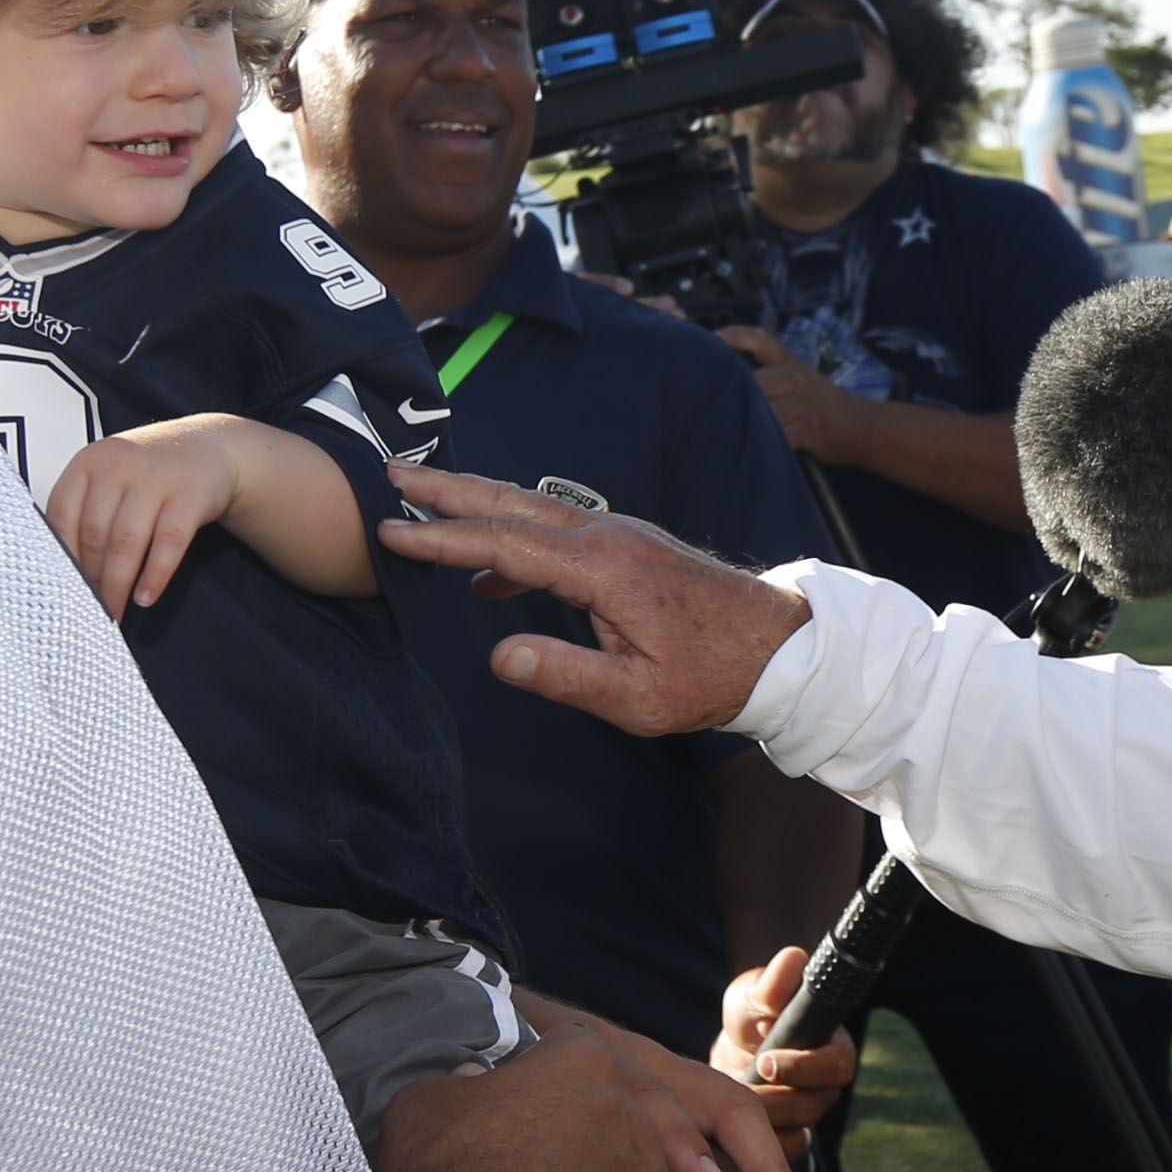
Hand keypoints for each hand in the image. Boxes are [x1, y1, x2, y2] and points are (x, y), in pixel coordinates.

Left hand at [44, 420, 243, 609]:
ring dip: (118, 584)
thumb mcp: (109, 475)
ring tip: (114, 612)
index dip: (60, 556)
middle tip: (89, 608)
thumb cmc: (150, 471)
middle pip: (94, 534)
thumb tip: (62, 568)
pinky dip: (155, 575)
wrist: (209, 447)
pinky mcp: (190, 495)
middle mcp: (119, 465)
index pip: (61, 515)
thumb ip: (84, 509)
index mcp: (89, 462)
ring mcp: (156, 478)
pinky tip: (146, 596)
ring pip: (127, 542)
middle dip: (91, 579)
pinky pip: (168, 543)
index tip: (61, 587)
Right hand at [376, 461, 813, 735]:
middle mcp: (608, 536)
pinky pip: (555, 530)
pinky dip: (512, 538)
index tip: (392, 530)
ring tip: (421, 502)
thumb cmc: (711, 677)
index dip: (444, 539)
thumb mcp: (639, 698)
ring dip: (476, 502)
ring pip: (532, 509)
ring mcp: (620, 534)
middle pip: (513, 503)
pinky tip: (489, 580)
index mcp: (605, 569)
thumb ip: (567, 676)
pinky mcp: (628, 545)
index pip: (506, 546)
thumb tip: (499, 656)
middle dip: (449, 489)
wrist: (779, 647)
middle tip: (392, 473)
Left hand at [715, 945, 857, 1135]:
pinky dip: (752, 1152)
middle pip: (814, 1105)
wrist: (737, 1044)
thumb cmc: (756, 1011)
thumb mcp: (757, 993)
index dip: (804, 1067)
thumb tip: (793, 957)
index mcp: (833, 1050)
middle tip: (738, 1092)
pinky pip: (776, 1156)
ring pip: (796, 1134)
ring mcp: (806, 1117)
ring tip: (723, 1112)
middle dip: (775, 1100)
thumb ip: (774, 983)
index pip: (836, 1064)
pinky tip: (720, 1137)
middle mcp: (825, 1088)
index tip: (767, 1061)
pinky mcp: (783, 1140)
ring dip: (759, 1124)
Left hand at [716, 324, 849, 460]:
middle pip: (753, 381)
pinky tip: (747, 447)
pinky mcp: (808, 428)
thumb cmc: (823, 403)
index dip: (735, 336)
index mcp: (790, 363)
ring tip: (717, 430)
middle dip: (729, 393)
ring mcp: (803, 403)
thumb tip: (725, 375)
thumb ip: (769, 370)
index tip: (711, 339)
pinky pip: (778, 434)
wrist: (862, 426)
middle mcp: (796, 377)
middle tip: (702, 402)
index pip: (761, 340)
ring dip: (742, 421)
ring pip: (763, 409)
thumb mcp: (800, 376)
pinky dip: (762, 442)